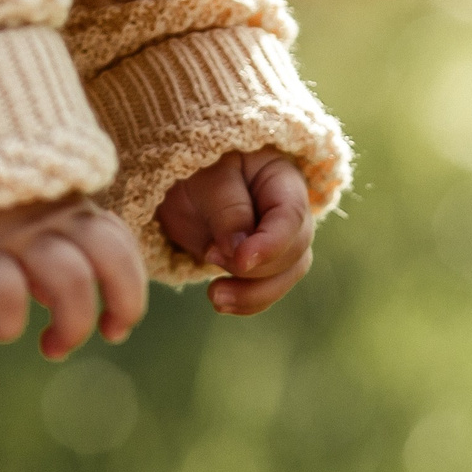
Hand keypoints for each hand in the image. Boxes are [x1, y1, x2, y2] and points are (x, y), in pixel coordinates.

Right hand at [0, 196, 149, 361]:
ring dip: (73, 327)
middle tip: (106, 335)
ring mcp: (13, 232)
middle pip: (112, 257)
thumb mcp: (18, 207)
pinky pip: (5, 295)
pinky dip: (5, 325)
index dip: (131, 290)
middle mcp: (49, 216)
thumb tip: (53, 300)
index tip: (115, 327)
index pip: (120, 244)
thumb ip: (45, 240)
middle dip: (124, 304)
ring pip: (71, 281)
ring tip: (51, 347)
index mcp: (67, 206)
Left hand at [156, 150, 315, 315]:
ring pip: (285, 278)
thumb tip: (241, 254)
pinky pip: (266, 291)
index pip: (291, 217)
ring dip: (252, 294)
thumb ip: (227, 210)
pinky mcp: (264, 265)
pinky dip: (245, 302)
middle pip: (294, 252)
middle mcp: (290, 212)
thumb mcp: (206, 180)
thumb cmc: (195, 170)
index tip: (241, 260)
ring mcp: (281, 241)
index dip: (271, 244)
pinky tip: (220, 302)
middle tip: (209, 255)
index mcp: (282, 179)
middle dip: (254, 267)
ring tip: (214, 295)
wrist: (177, 188)